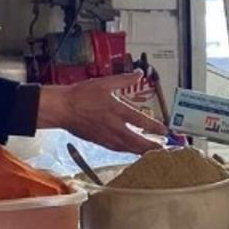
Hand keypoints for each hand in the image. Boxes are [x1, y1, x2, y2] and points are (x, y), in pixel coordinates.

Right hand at [38, 72, 167, 154]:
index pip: (141, 121)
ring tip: (153, 154)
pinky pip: (118, 149)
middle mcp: (114, 127)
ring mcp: (106, 137)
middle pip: (137, 141)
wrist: (63, 109)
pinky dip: (128, 152)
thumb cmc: (81, 95)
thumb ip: (124, 80)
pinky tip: (133, 151)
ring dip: (142, 152)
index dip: (155, 127)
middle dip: (152, 146)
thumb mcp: (104, 83)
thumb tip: (139, 74)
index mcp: (116, 111)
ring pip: (128, 148)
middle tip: (164, 150)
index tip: (166, 130)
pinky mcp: (100, 142)